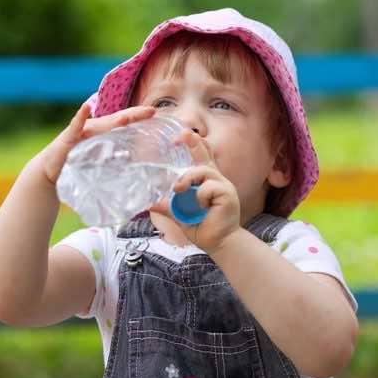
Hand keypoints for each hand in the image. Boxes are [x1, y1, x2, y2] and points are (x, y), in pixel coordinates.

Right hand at [38, 103, 155, 183]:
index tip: (155, 113)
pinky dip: (80, 117)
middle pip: (117, 119)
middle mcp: (93, 128)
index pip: (124, 122)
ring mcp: (81, 131)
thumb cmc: (75, 162)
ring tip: (128, 117)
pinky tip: (85, 107)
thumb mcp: (97, 159)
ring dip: (114, 120)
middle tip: (151, 111)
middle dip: (134, 115)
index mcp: (102, 132)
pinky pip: (75, 126)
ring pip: (101, 124)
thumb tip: (128, 154)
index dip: (138, 116)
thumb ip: (111, 155)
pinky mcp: (67, 138)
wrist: (50, 170)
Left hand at [149, 130, 241, 252]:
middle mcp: (216, 179)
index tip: (183, 133)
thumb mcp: (180, 215)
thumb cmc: (203, 228)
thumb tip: (149, 201)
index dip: (194, 143)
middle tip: (180, 136)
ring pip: (203, 171)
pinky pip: (208, 187)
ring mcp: (223, 185)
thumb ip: (168, 205)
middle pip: (205, 155)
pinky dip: (200, 196)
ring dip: (187, 179)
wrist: (220, 244)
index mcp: (206, 181)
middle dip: (193, 143)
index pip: (201, 156)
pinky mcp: (228, 193)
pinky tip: (202, 207)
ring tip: (179, 190)